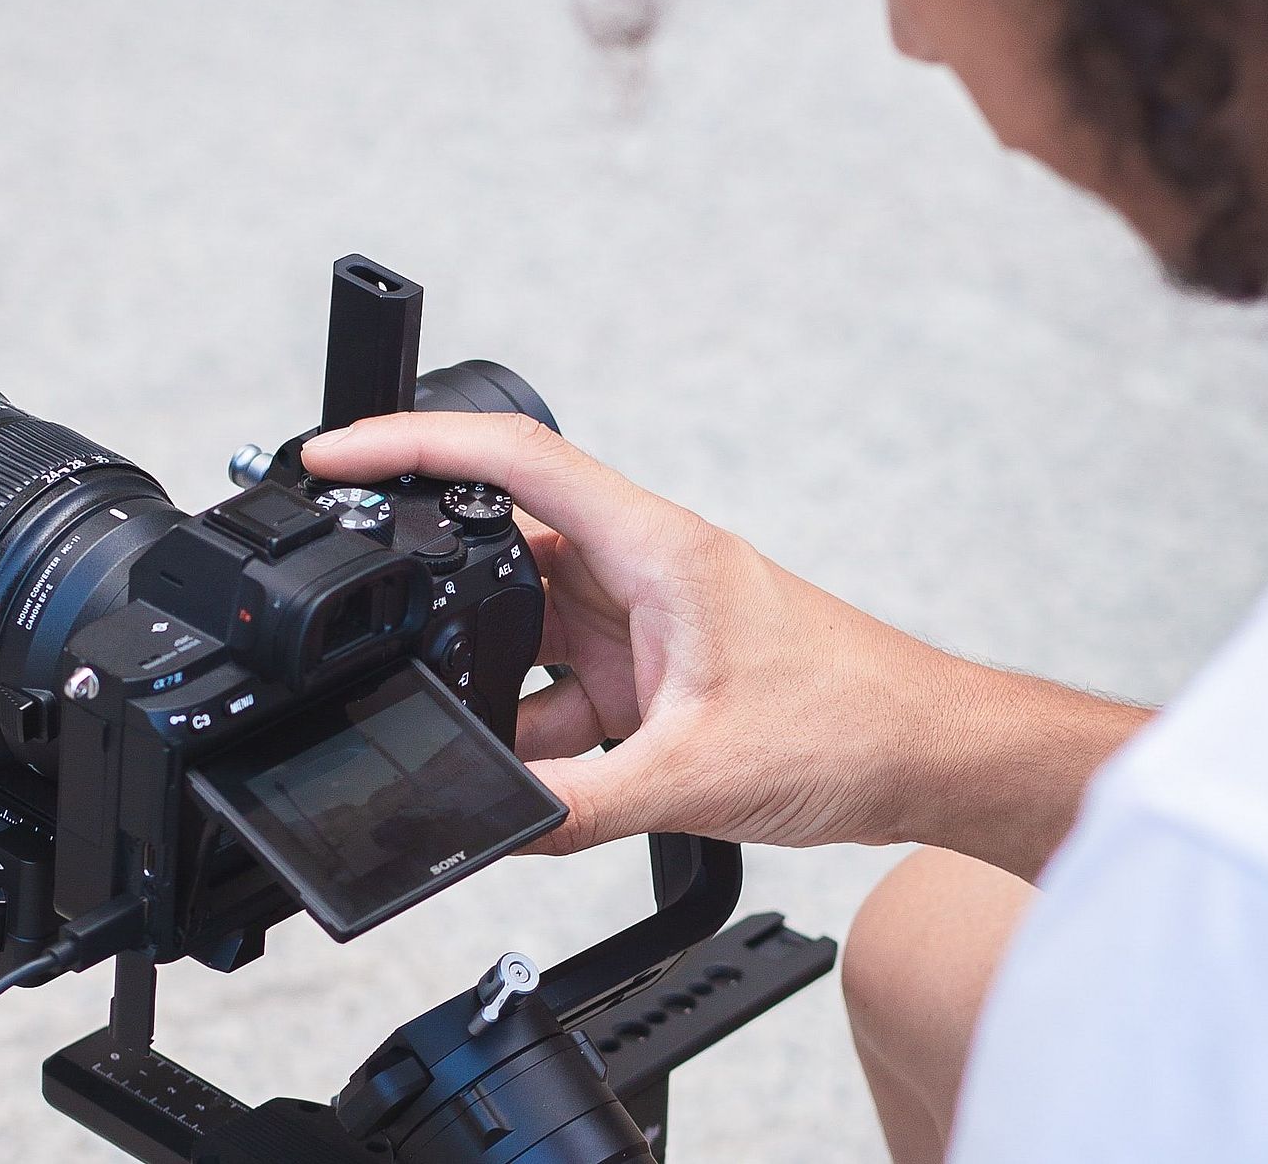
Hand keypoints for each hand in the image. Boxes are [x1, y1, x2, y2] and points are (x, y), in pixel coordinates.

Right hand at [302, 413, 996, 858]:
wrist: (931, 757)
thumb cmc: (854, 723)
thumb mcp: (695, 774)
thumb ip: (580, 805)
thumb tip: (498, 822)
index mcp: (654, 548)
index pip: (513, 461)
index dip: (412, 445)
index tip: (336, 453)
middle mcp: (641, 569)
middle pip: (503, 548)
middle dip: (429, 584)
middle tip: (361, 613)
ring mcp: (644, 620)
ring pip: (526, 627)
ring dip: (488, 678)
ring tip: (455, 727)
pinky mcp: (653, 671)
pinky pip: (561, 686)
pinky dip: (532, 729)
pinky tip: (522, 776)